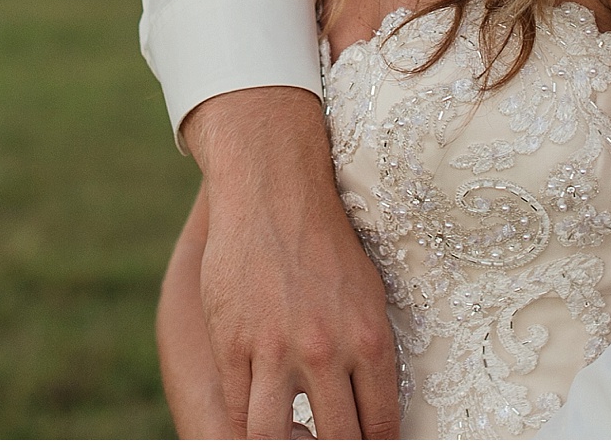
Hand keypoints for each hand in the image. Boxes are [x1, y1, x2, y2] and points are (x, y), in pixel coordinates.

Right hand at [184, 87, 400, 438]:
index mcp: (369, 341)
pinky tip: (259, 421)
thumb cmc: (329, 243)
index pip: (378, 430)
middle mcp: (325, 351)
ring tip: (291, 441)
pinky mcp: (232, 340)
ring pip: (272, 438)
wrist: (275, 190)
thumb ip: (371, 357)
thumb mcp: (369, 297)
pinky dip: (247, 423)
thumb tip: (376, 413)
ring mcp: (274, 349)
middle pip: (334, 442)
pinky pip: (238, 406)